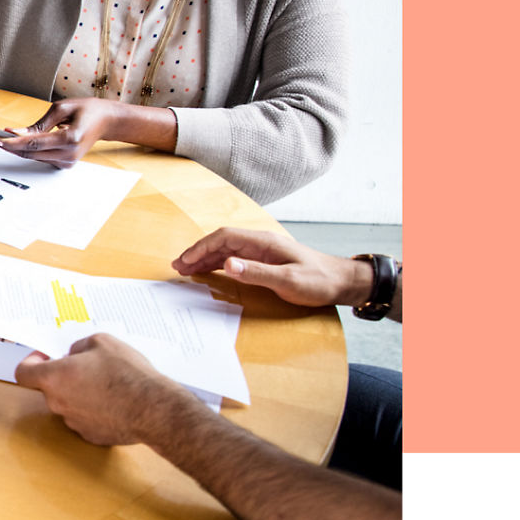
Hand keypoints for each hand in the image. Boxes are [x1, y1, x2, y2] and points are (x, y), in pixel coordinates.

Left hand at [0, 98, 127, 167]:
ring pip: (32, 157)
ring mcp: (67, 162)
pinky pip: (40, 157)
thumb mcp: (61, 108)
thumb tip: (16, 133)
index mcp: (69, 139)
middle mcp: (68, 155)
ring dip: (14, 147)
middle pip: (29, 153)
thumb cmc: (86, 110)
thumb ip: (38, 124)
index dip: (11, 141)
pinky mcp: (64, 163)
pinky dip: (27, 149)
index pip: (33, 143)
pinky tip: (14, 142)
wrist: (107, 121)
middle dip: (6, 145)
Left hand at [13, 334, 195, 446]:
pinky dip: (95, 410)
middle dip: (65, 376)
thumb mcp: (102, 342)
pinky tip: (115, 402)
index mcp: (54, 379)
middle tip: (88, 366)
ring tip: (108, 383)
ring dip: (80, 393)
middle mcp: (59, 403)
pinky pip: (86, 418)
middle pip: (50, 388)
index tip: (44, 357)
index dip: (30, 362)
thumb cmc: (127, 374)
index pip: (23, 373)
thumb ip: (79, 347)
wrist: (153, 409)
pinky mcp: (91, 436)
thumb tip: (74, 355)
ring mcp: (74, 423)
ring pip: (69, 403)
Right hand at [172, 227, 370, 307]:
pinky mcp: (265, 261)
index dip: (202, 247)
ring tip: (186, 269)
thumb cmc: (319, 281)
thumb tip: (229, 264)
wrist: (341, 282)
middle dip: (197, 252)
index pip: (225, 237)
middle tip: (178, 267)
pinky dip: (217, 264)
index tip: (186, 261)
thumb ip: (258, 272)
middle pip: (221, 242)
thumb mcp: (289, 280)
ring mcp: (262, 251)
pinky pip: (235, 259)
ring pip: (226, 251)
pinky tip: (208, 272)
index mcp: (264, 242)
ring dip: (205, 259)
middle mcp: (260, 243)